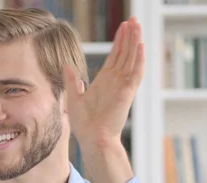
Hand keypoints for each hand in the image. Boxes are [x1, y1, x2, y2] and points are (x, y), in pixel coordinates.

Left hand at [64, 16, 144, 148]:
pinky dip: (139, 59)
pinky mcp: (127, 92)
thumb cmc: (84, 123)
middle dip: (130, 36)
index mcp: (105, 81)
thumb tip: (66, 65)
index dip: (120, 41)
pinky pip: (136, 73)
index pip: (115, 56)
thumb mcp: (74, 97)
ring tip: (137, 25)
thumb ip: (72, 81)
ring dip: (135, 42)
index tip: (123, 26)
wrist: (92, 138)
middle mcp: (116, 81)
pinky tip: (140, 45)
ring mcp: (123, 86)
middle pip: (126, 53)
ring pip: (132, 59)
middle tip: (133, 19)